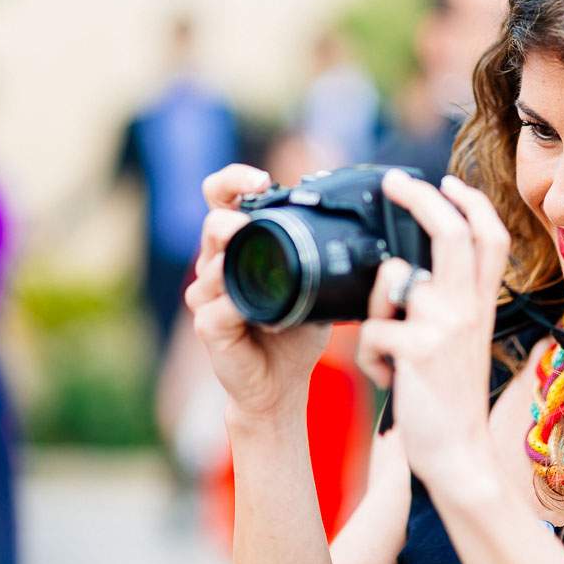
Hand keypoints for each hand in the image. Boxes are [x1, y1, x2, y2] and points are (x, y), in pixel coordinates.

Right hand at [184, 164, 330, 420]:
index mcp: (241, 244)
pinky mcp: (208, 324)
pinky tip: (267, 319)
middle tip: (247, 223)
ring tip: (269, 282)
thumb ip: (319, 258)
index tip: (260, 181)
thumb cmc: (293, 331)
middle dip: (229, 219)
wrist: (281, 382)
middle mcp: (217, 263)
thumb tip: (355, 233)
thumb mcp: (315, 286)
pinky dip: (242, 308)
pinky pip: (219, 307)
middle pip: (213, 223)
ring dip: (239, 267)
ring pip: (212, 264)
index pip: (223, 197)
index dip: (234, 180)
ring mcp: (208, 294)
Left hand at [356, 170, 510, 486]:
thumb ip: (441, 307)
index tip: (449, 182)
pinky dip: (369, 356)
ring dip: (375, 310)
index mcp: (479, 306)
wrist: (458, 456)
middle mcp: (469, 309)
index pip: (489, 238)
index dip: (472, 203)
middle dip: (421, 197)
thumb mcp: (457, 345)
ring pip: (393, 280)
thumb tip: (400, 275)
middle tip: (394, 182)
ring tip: (386, 350)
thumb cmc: (448, 400)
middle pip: (451, 232)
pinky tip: (387, 380)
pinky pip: (371, 331)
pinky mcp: (419, 348)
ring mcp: (446, 326)